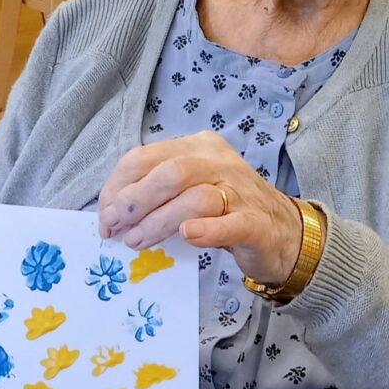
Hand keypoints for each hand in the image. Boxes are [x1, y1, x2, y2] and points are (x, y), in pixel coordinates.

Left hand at [97, 131, 300, 287]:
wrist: (284, 232)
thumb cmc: (228, 210)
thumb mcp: (190, 189)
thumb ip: (158, 193)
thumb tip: (113, 213)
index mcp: (198, 147)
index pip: (146, 157)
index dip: (118, 186)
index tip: (104, 214)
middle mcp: (220, 162)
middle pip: (170, 173)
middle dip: (134, 201)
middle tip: (115, 228)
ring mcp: (241, 190)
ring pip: (195, 198)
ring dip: (159, 221)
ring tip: (138, 241)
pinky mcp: (256, 222)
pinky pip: (229, 223)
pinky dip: (206, 230)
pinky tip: (187, 237)